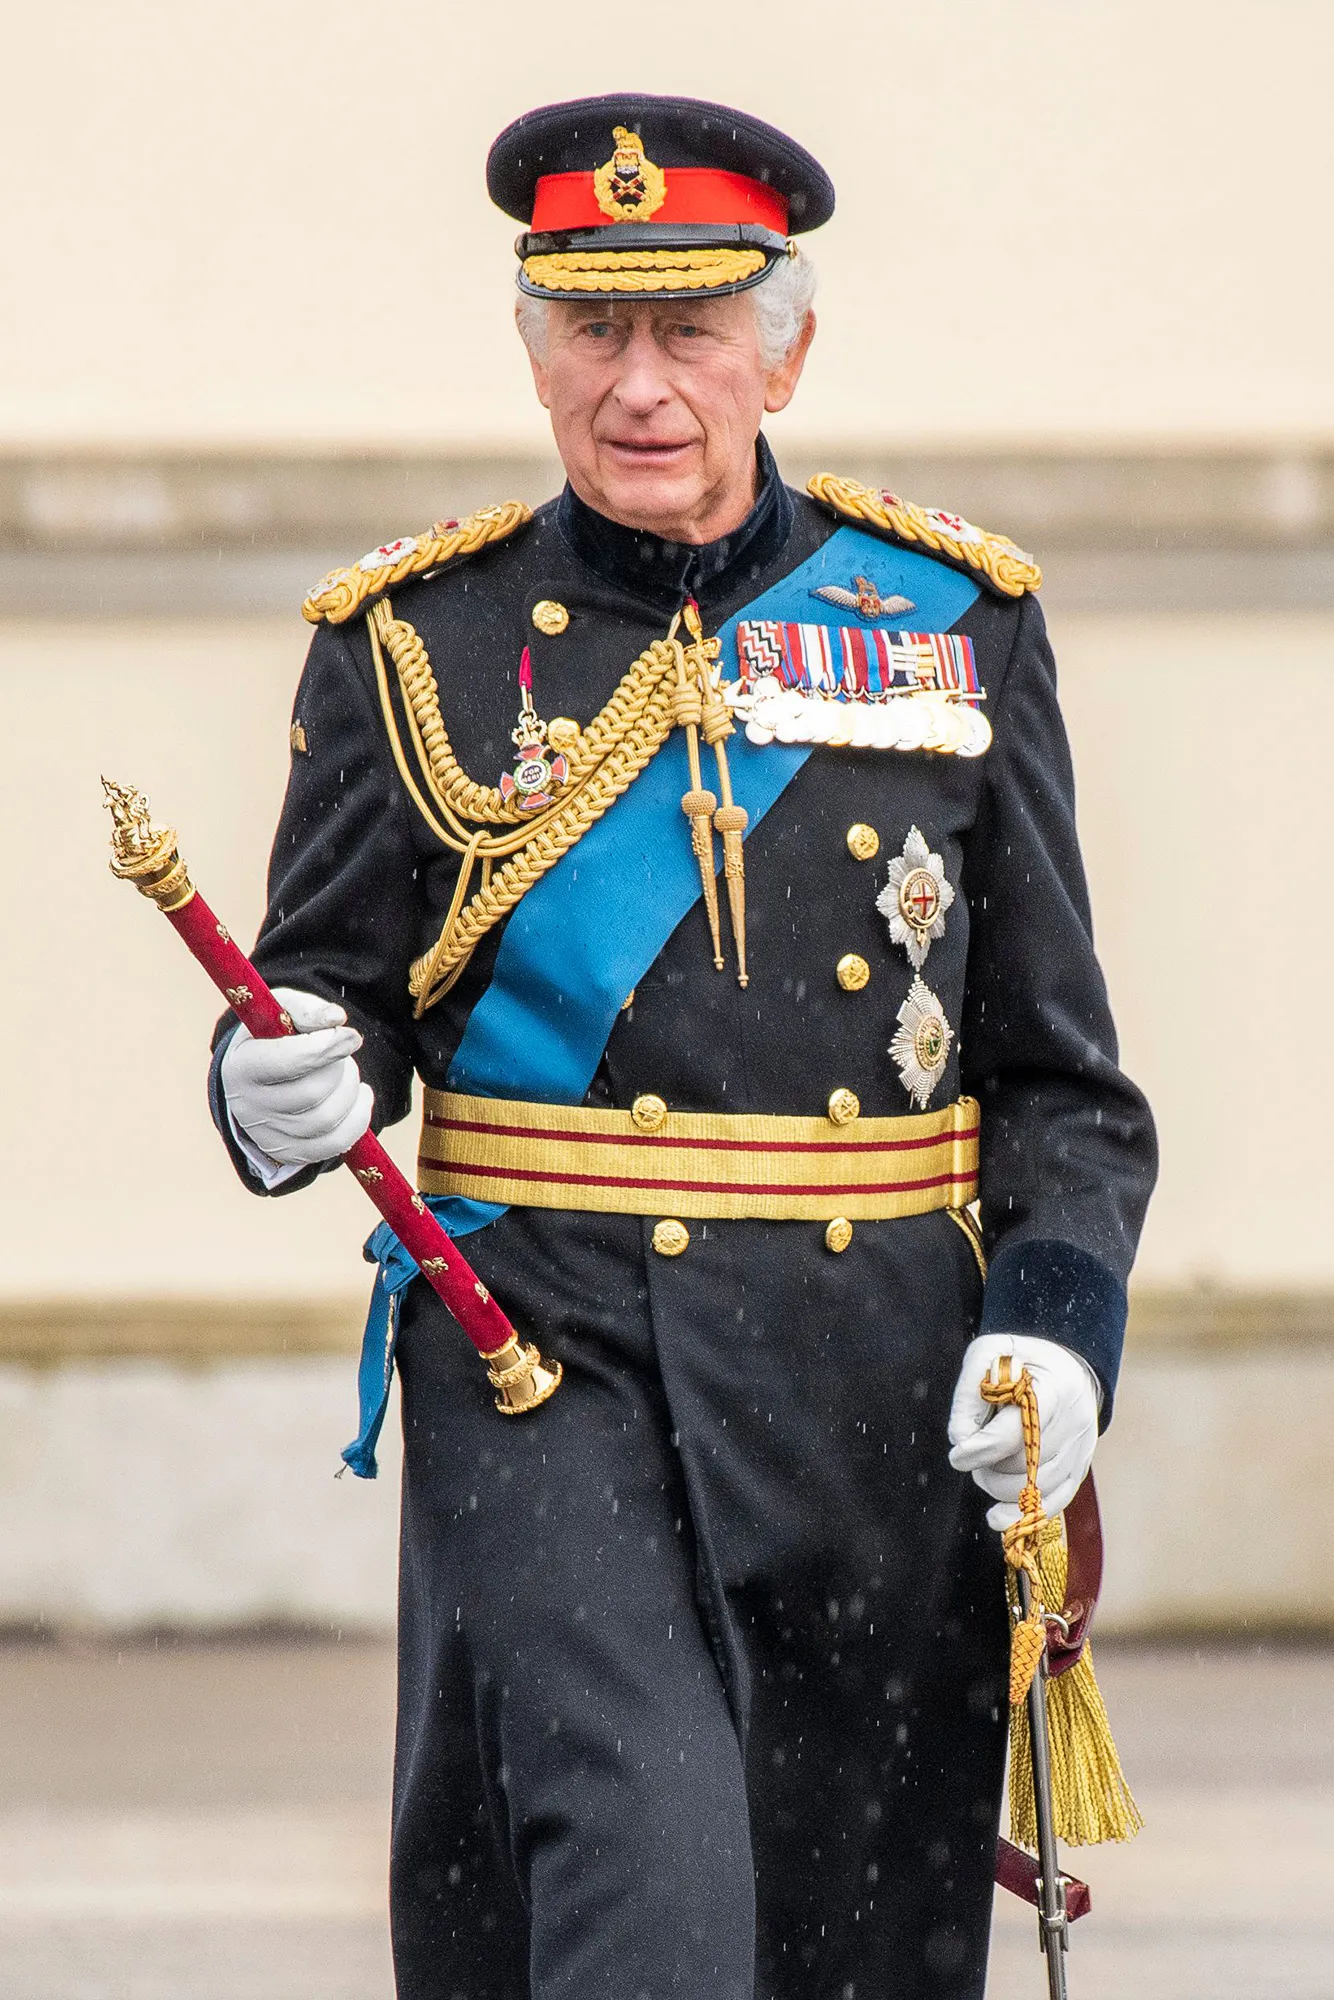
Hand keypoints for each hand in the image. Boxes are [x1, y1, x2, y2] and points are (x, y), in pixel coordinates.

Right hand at [220, 987, 372, 1165]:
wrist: (257, 1075)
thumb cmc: (273, 1037)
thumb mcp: (282, 1013)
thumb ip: (306, 1009)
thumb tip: (336, 1018)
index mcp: (242, 1066)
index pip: (287, 1061)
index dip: (326, 1047)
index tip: (351, 1035)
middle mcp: (248, 1106)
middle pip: (312, 1093)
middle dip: (340, 1069)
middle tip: (344, 1052)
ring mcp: (266, 1135)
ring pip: (326, 1120)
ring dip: (350, 1091)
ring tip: (347, 1073)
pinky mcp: (288, 1152)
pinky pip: (334, 1145)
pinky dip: (357, 1120)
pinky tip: (359, 1097)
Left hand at [947, 1334, 1098, 1530]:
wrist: (1067, 1366)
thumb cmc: (1021, 1359)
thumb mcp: (989, 1355)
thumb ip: (969, 1394)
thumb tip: (961, 1441)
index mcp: (1055, 1388)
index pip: (1016, 1432)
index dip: (981, 1449)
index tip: (957, 1455)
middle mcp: (1076, 1422)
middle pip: (1024, 1465)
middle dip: (988, 1467)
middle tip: (972, 1452)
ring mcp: (1082, 1449)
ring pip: (1035, 1489)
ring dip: (999, 1487)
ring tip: (985, 1467)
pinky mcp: (1079, 1468)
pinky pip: (1054, 1503)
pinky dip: (1023, 1515)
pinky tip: (997, 1519)